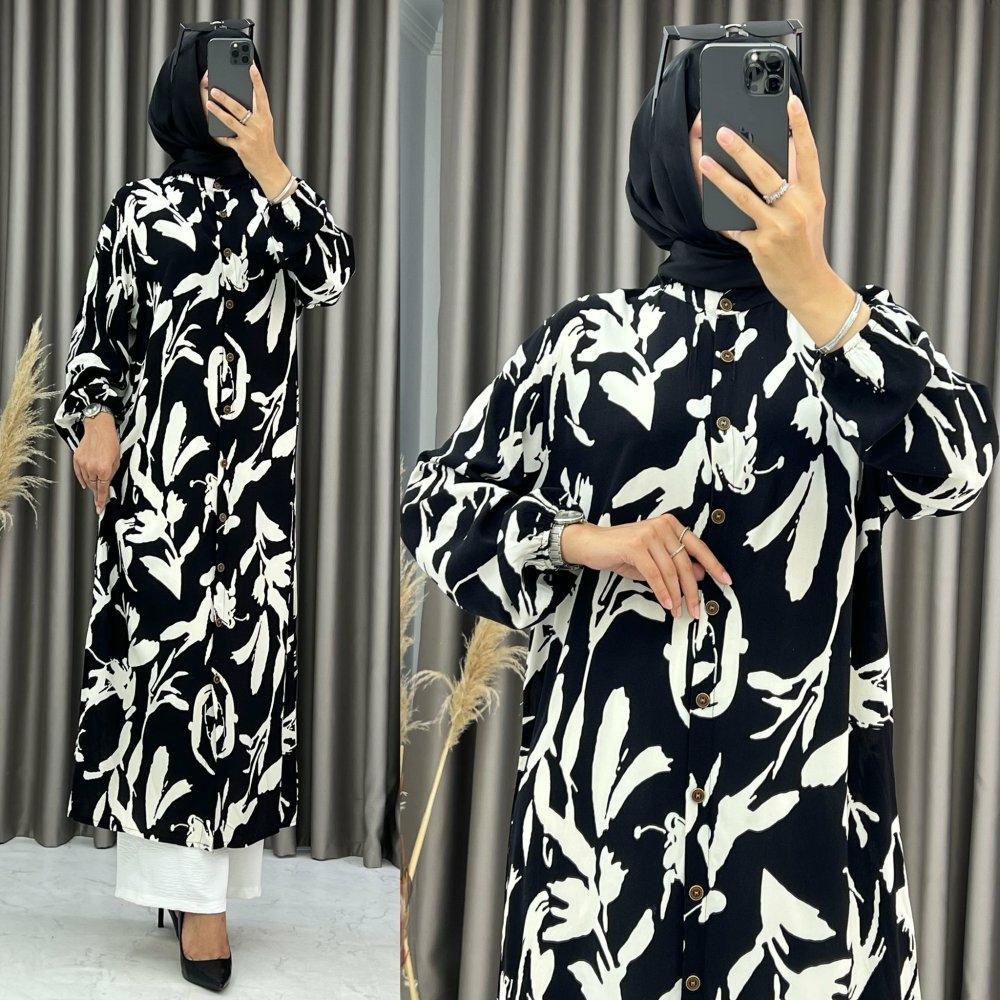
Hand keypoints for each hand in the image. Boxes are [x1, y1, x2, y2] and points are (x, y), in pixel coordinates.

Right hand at [74, 411, 119, 514]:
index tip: (99, 509)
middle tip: (99, 500)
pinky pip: (79, 474)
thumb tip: (107, 484)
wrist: (99, 428)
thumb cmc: (111, 442)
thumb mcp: (117, 460)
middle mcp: (92, 468)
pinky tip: (86, 483)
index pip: (102, 489)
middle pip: (94, 486)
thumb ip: (112, 473)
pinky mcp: (77, 459)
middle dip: (97, 493)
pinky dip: (82, 479)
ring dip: (91, 485)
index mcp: (105, 469)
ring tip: (95, 487)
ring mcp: (83, 464)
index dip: (101, 500)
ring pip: (86, 481)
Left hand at [207, 64, 293, 199]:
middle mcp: (259, 127)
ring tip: (208, 103)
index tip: (250, 66)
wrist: (269, 168)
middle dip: (226, 97)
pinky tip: (212, 127)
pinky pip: (226, 138)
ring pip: (230, 121)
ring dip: (217, 111)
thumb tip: (239, 97)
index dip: (257, 81)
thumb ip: (255, 112)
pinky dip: (218, 133)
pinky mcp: (242, 148)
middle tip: (214, 88)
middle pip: (240, 108)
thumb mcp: (265, 126)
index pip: (262, 96)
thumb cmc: (265, 144)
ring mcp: (250, 138)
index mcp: (266, 118)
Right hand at [560, 514, 731, 619]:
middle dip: (692, 590)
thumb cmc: (621, 552)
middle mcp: (662, 526)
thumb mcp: (653, 560)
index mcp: (670, 525)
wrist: (591, 544)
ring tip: (679, 611)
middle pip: (684, 563)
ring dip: (676, 595)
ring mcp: (649, 534)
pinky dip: (662, 592)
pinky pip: (654, 574)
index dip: (713, 565)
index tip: (726, 581)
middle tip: (696, 609)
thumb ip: (675, 565)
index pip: (698, 546)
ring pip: (670, 571)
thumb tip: (700, 576)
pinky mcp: (635, 545)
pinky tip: (667, 604)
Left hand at [699, 93, 869, 347]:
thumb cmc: (804, 245)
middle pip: (768, 172)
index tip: (790, 100)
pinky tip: (709, 206)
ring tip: (705, 161)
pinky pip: (735, 226)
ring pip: (745, 197)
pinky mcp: (762, 246)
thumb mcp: (810, 211)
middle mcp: (797, 208)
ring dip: (722, 177)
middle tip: (723, 130)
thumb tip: (781, 152)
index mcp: (812, 194)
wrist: (809, 285)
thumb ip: (797, 184)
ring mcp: (779, 228)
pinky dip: (722, 217)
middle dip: (744, 149)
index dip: (800, 126)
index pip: (808, 153)